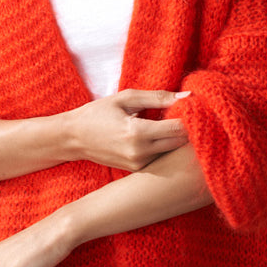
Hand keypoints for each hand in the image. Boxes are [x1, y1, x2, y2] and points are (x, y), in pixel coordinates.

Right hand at [64, 89, 189, 170]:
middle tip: (186, 114)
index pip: (179, 128)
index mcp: (137, 132)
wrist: (74, 138)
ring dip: (177, 139)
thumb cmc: (98, 113)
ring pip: (172, 152)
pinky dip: (165, 147)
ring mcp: (138, 165)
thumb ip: (158, 97)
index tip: (191, 107)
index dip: (190, 117)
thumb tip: (187, 95)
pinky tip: (160, 135)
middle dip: (188, 128)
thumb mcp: (126, 98)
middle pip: (180, 143)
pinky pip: (160, 158)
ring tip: (170, 123)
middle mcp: (140, 153)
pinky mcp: (137, 170)